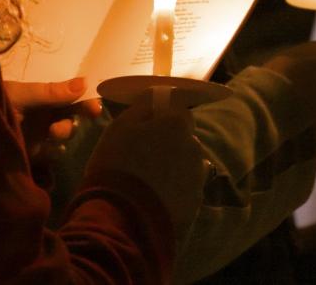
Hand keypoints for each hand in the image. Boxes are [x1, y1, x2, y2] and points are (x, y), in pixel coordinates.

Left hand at [4, 77, 101, 163]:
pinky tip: (46, 151)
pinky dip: (54, 153)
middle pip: (71, 116)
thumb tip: (86, 82)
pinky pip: (53, 154)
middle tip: (64, 125)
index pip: (70, 96)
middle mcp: (44, 115)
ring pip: (64, 135)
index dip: (85, 100)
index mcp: (42, 97)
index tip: (95, 107)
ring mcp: (40, 136)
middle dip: (73, 120)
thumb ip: (51, 92)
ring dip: (63, 133)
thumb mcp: (21, 96)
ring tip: (52, 134)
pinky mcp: (33, 156)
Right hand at [85, 97, 209, 235]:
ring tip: (147, 180)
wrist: (124, 220)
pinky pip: (185, 187)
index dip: (160, 117)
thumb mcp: (119, 127)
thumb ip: (142, 106)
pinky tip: (155, 197)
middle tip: (142, 156)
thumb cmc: (117, 166)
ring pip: (186, 161)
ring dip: (172, 165)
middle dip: (168, 141)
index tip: (143, 129)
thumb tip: (155, 95)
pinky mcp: (195, 201)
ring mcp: (198, 175)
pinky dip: (174, 188)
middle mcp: (194, 145)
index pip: (176, 110)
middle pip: (183, 136)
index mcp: (178, 123)